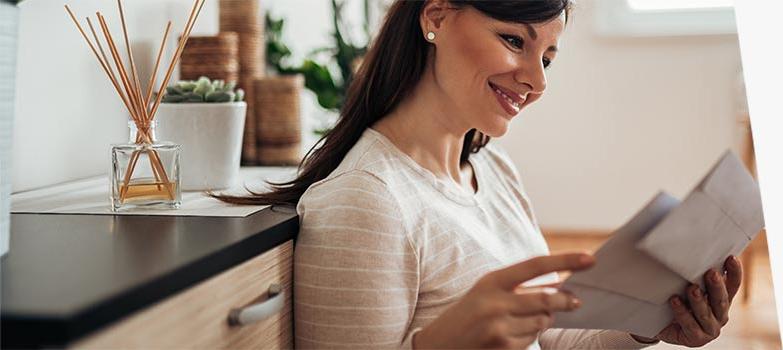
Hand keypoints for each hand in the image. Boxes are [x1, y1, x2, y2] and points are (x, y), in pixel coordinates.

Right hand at [412, 253, 594, 348]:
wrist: (437, 346)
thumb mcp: (485, 292)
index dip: (565, 261)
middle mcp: (495, 302)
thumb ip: (518, 287)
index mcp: (491, 281)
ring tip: (522, 321)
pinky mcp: (503, 347)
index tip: (590, 258)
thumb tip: (559, 286)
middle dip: (566, 301)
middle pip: (547, 299)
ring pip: (542, 322)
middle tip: (576, 301)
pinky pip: (532, 341)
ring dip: (542, 322)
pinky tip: (510, 336)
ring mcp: (499, 326)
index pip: (535, 265)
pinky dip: (529, 338)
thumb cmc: (466, 315)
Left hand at [632, 255, 742, 346]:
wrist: (662, 326)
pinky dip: (682, 312)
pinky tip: (674, 301)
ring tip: (692, 288)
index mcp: (721, 300)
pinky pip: (689, 324)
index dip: (734, 273)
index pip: (732, 286)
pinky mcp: (697, 338)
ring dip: (699, 301)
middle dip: (716, 286)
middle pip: (721, 299)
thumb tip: (689, 252)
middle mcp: (720, 315)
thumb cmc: (679, 302)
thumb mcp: (687, 287)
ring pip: (706, 313)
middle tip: (711, 273)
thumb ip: (694, 276)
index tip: (731, 258)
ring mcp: (710, 328)